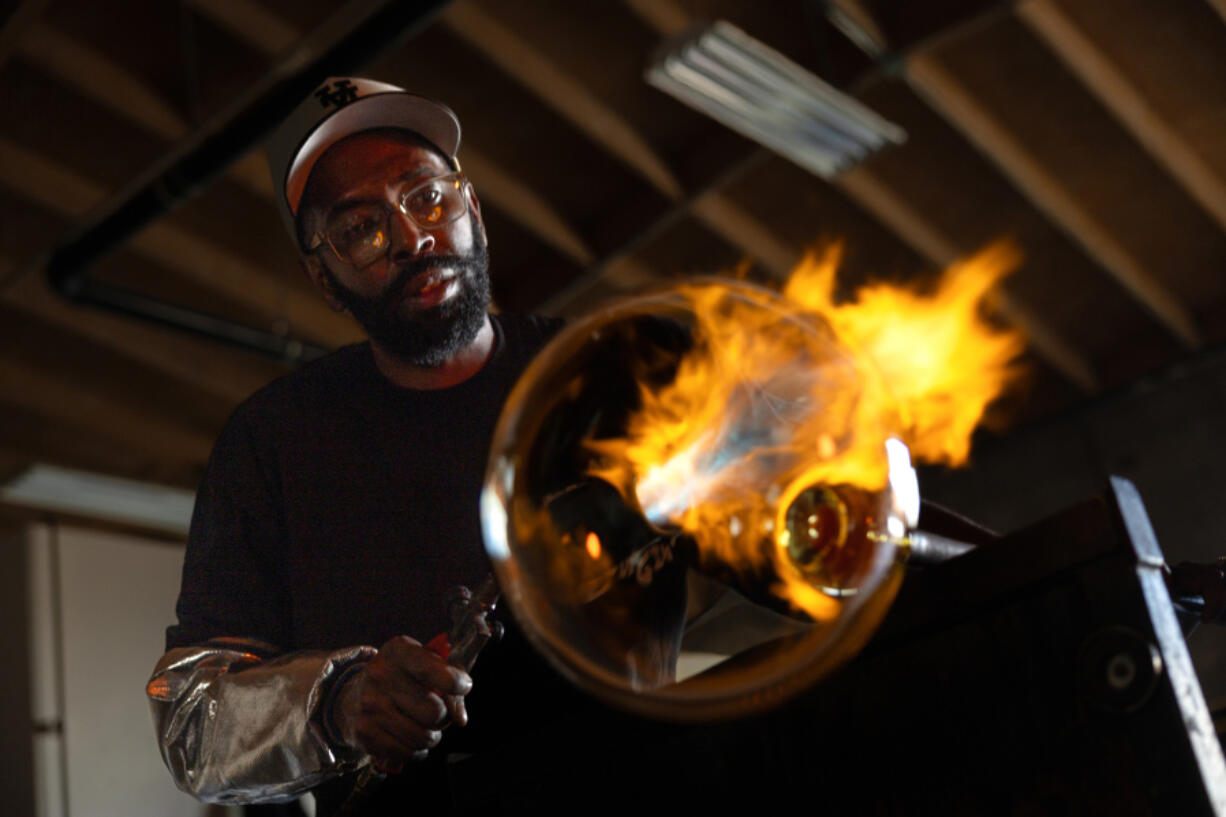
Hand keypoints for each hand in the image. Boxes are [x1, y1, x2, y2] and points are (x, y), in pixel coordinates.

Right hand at [331, 635, 471, 766]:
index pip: (440, 674)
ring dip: (431, 737)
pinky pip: (407, 753)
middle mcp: (381, 676)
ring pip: (423, 737)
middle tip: (437, 712)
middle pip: (435, 712)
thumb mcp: (423, 663)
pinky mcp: (363, 733)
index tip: (462, 686)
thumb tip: (460, 719)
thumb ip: (450, 682)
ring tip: (423, 726)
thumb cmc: (399, 678)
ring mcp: (370, 706)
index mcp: (399, 651)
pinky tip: (409, 738)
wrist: (352, 694)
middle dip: (444, 717)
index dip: (459, 684)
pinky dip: (415, 750)